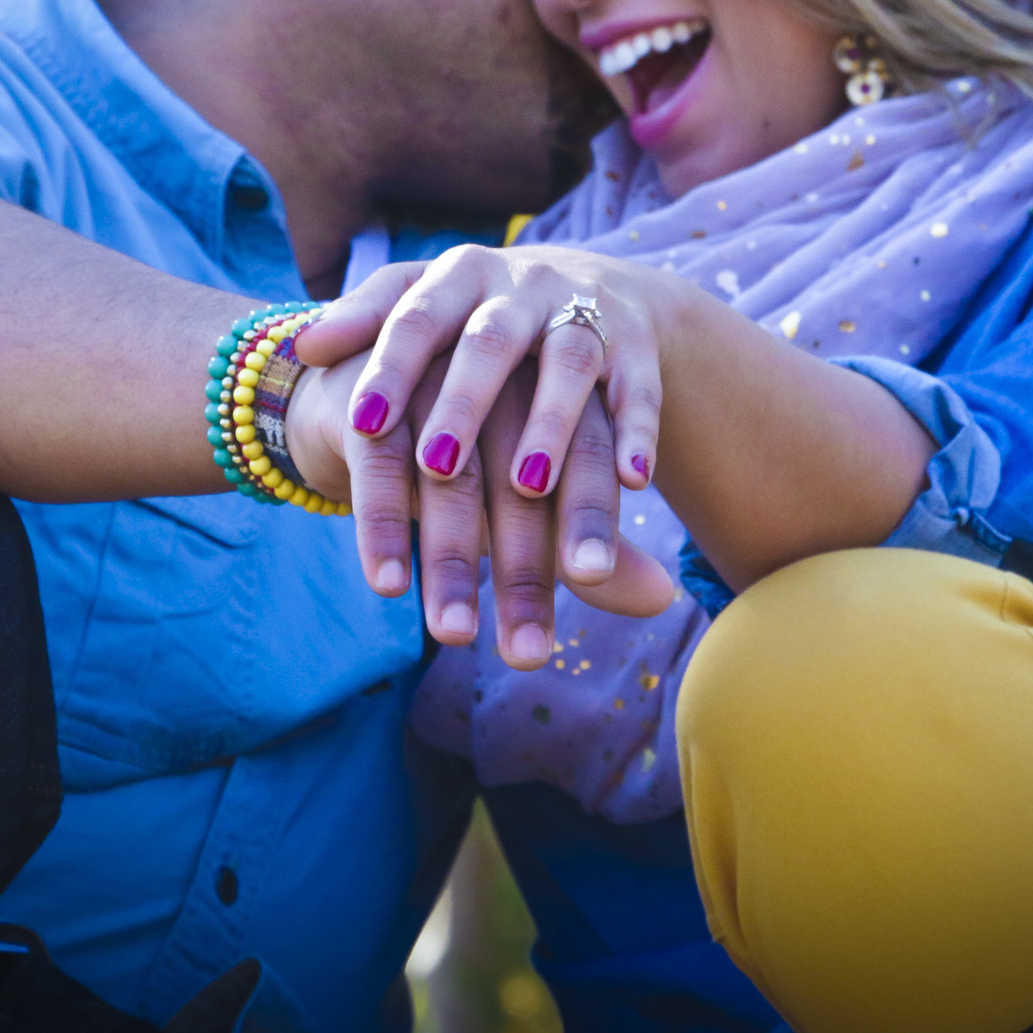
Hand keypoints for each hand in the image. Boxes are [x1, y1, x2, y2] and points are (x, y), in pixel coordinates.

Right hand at [288, 346, 671, 667]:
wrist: (372, 386)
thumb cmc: (475, 455)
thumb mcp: (532, 497)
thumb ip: (591, 544)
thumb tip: (662, 599)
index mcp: (556, 391)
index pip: (585, 453)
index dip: (588, 514)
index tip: (590, 579)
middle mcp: (501, 379)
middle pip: (518, 480)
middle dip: (522, 567)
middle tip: (526, 653)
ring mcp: (434, 383)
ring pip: (450, 480)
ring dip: (451, 561)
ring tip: (455, 635)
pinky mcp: (370, 397)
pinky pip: (381, 469)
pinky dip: (385, 528)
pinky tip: (389, 584)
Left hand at [299, 246, 676, 600]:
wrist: (593, 288)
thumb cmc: (478, 312)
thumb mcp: (424, 303)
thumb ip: (366, 322)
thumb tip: (300, 347)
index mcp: (459, 274)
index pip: (416, 316)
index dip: (391, 368)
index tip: (360, 424)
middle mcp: (523, 285)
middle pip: (491, 342)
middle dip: (465, 404)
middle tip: (436, 467)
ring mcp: (584, 310)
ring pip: (570, 364)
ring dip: (551, 425)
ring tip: (528, 488)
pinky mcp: (637, 344)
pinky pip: (640, 388)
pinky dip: (639, 433)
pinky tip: (632, 484)